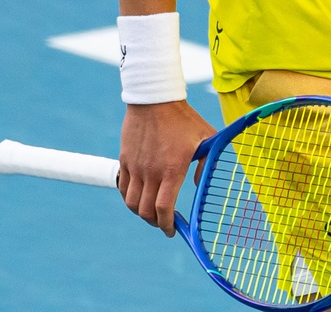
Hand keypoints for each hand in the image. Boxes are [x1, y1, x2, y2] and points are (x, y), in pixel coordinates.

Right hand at [118, 100, 217, 235]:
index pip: (164, 209)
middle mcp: (151, 171)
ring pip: (132, 203)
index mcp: (172, 169)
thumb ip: (206, 162)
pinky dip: (130, 198)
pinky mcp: (125, 160)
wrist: (154, 99)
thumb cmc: (184, 118)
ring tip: (151, 213)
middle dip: (156, 223)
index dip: (168, 225)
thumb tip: (199, 185)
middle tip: (164, 223)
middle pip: (146, 212)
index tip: (173, 231)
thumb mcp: (206, 137)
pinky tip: (140, 197)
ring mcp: (135, 166)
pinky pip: (124, 188)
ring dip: (141, 213)